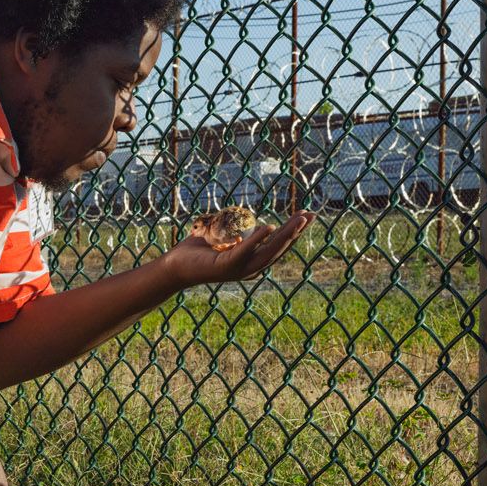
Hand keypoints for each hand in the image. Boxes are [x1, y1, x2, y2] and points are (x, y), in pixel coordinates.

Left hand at [160, 210, 313, 286]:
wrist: (175, 267)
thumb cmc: (198, 252)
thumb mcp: (222, 239)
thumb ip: (235, 236)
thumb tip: (243, 231)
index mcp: (251, 261)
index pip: (278, 245)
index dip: (294, 232)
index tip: (307, 216)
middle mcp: (249, 268)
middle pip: (278, 248)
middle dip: (296, 232)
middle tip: (310, 216)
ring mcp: (238, 269)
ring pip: (267, 252)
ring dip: (284, 236)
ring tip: (298, 221)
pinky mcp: (225, 266)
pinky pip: (244, 251)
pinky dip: (257, 240)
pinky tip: (269, 227)